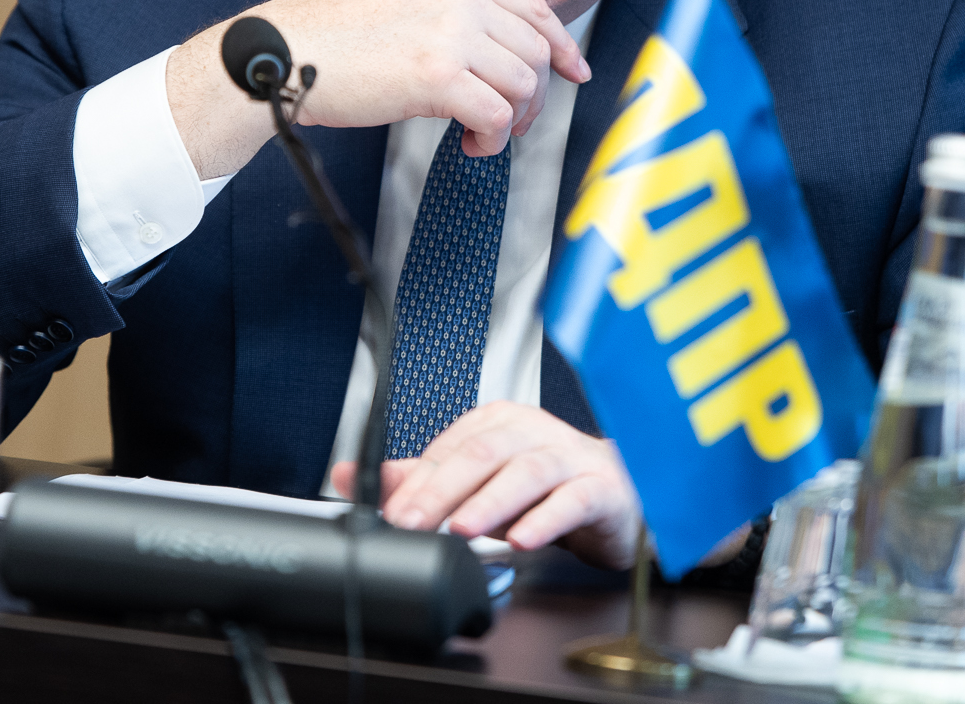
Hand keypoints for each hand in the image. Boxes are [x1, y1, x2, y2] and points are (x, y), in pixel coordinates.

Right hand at [167, 0, 589, 178]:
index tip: (572, 71)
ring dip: (513, 122)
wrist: (281, 50)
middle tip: (515, 121)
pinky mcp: (437, 78)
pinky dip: (491, 139)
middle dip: (536, 94)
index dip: (560, 44)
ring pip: (523, 86)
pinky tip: (468, 146)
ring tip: (485, 136)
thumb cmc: (318, 17)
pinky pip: (495, 115)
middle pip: (535, 52)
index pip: (531, 9)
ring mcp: (451, 37)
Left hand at [327, 401, 640, 568]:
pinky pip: (572, 500)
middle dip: (442, 491)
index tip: (392, 518)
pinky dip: (545, 520)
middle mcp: (532, 432)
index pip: (450, 450)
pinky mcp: (600, 489)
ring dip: (491, 502)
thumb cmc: (542, 488)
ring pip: (526, 472)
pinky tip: (522, 541)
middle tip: (413, 525)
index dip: (417, 484)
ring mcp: (569, 457)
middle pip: (482, 454)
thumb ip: (417, 482)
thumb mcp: (477, 486)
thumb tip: (348, 477)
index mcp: (496, 423)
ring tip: (462, 530)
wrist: (616, 498)